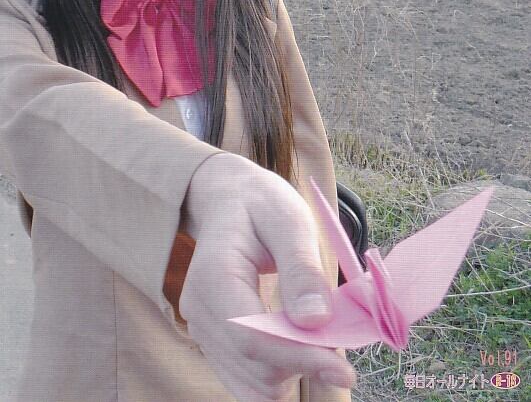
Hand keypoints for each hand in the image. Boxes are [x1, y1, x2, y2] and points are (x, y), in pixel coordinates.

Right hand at [179, 154, 354, 400]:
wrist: (227, 201)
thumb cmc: (261, 204)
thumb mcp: (289, 220)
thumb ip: (302, 268)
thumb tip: (317, 321)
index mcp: (214, 276)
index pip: (252, 337)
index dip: (300, 358)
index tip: (345, 370)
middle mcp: (200, 312)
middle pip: (254, 370)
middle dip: (302, 363)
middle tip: (340, 337)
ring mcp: (202, 331)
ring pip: (252, 386)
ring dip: (293, 373)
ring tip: (320, 337)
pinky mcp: (214, 344)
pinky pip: (248, 381)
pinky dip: (280, 373)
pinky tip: (300, 344)